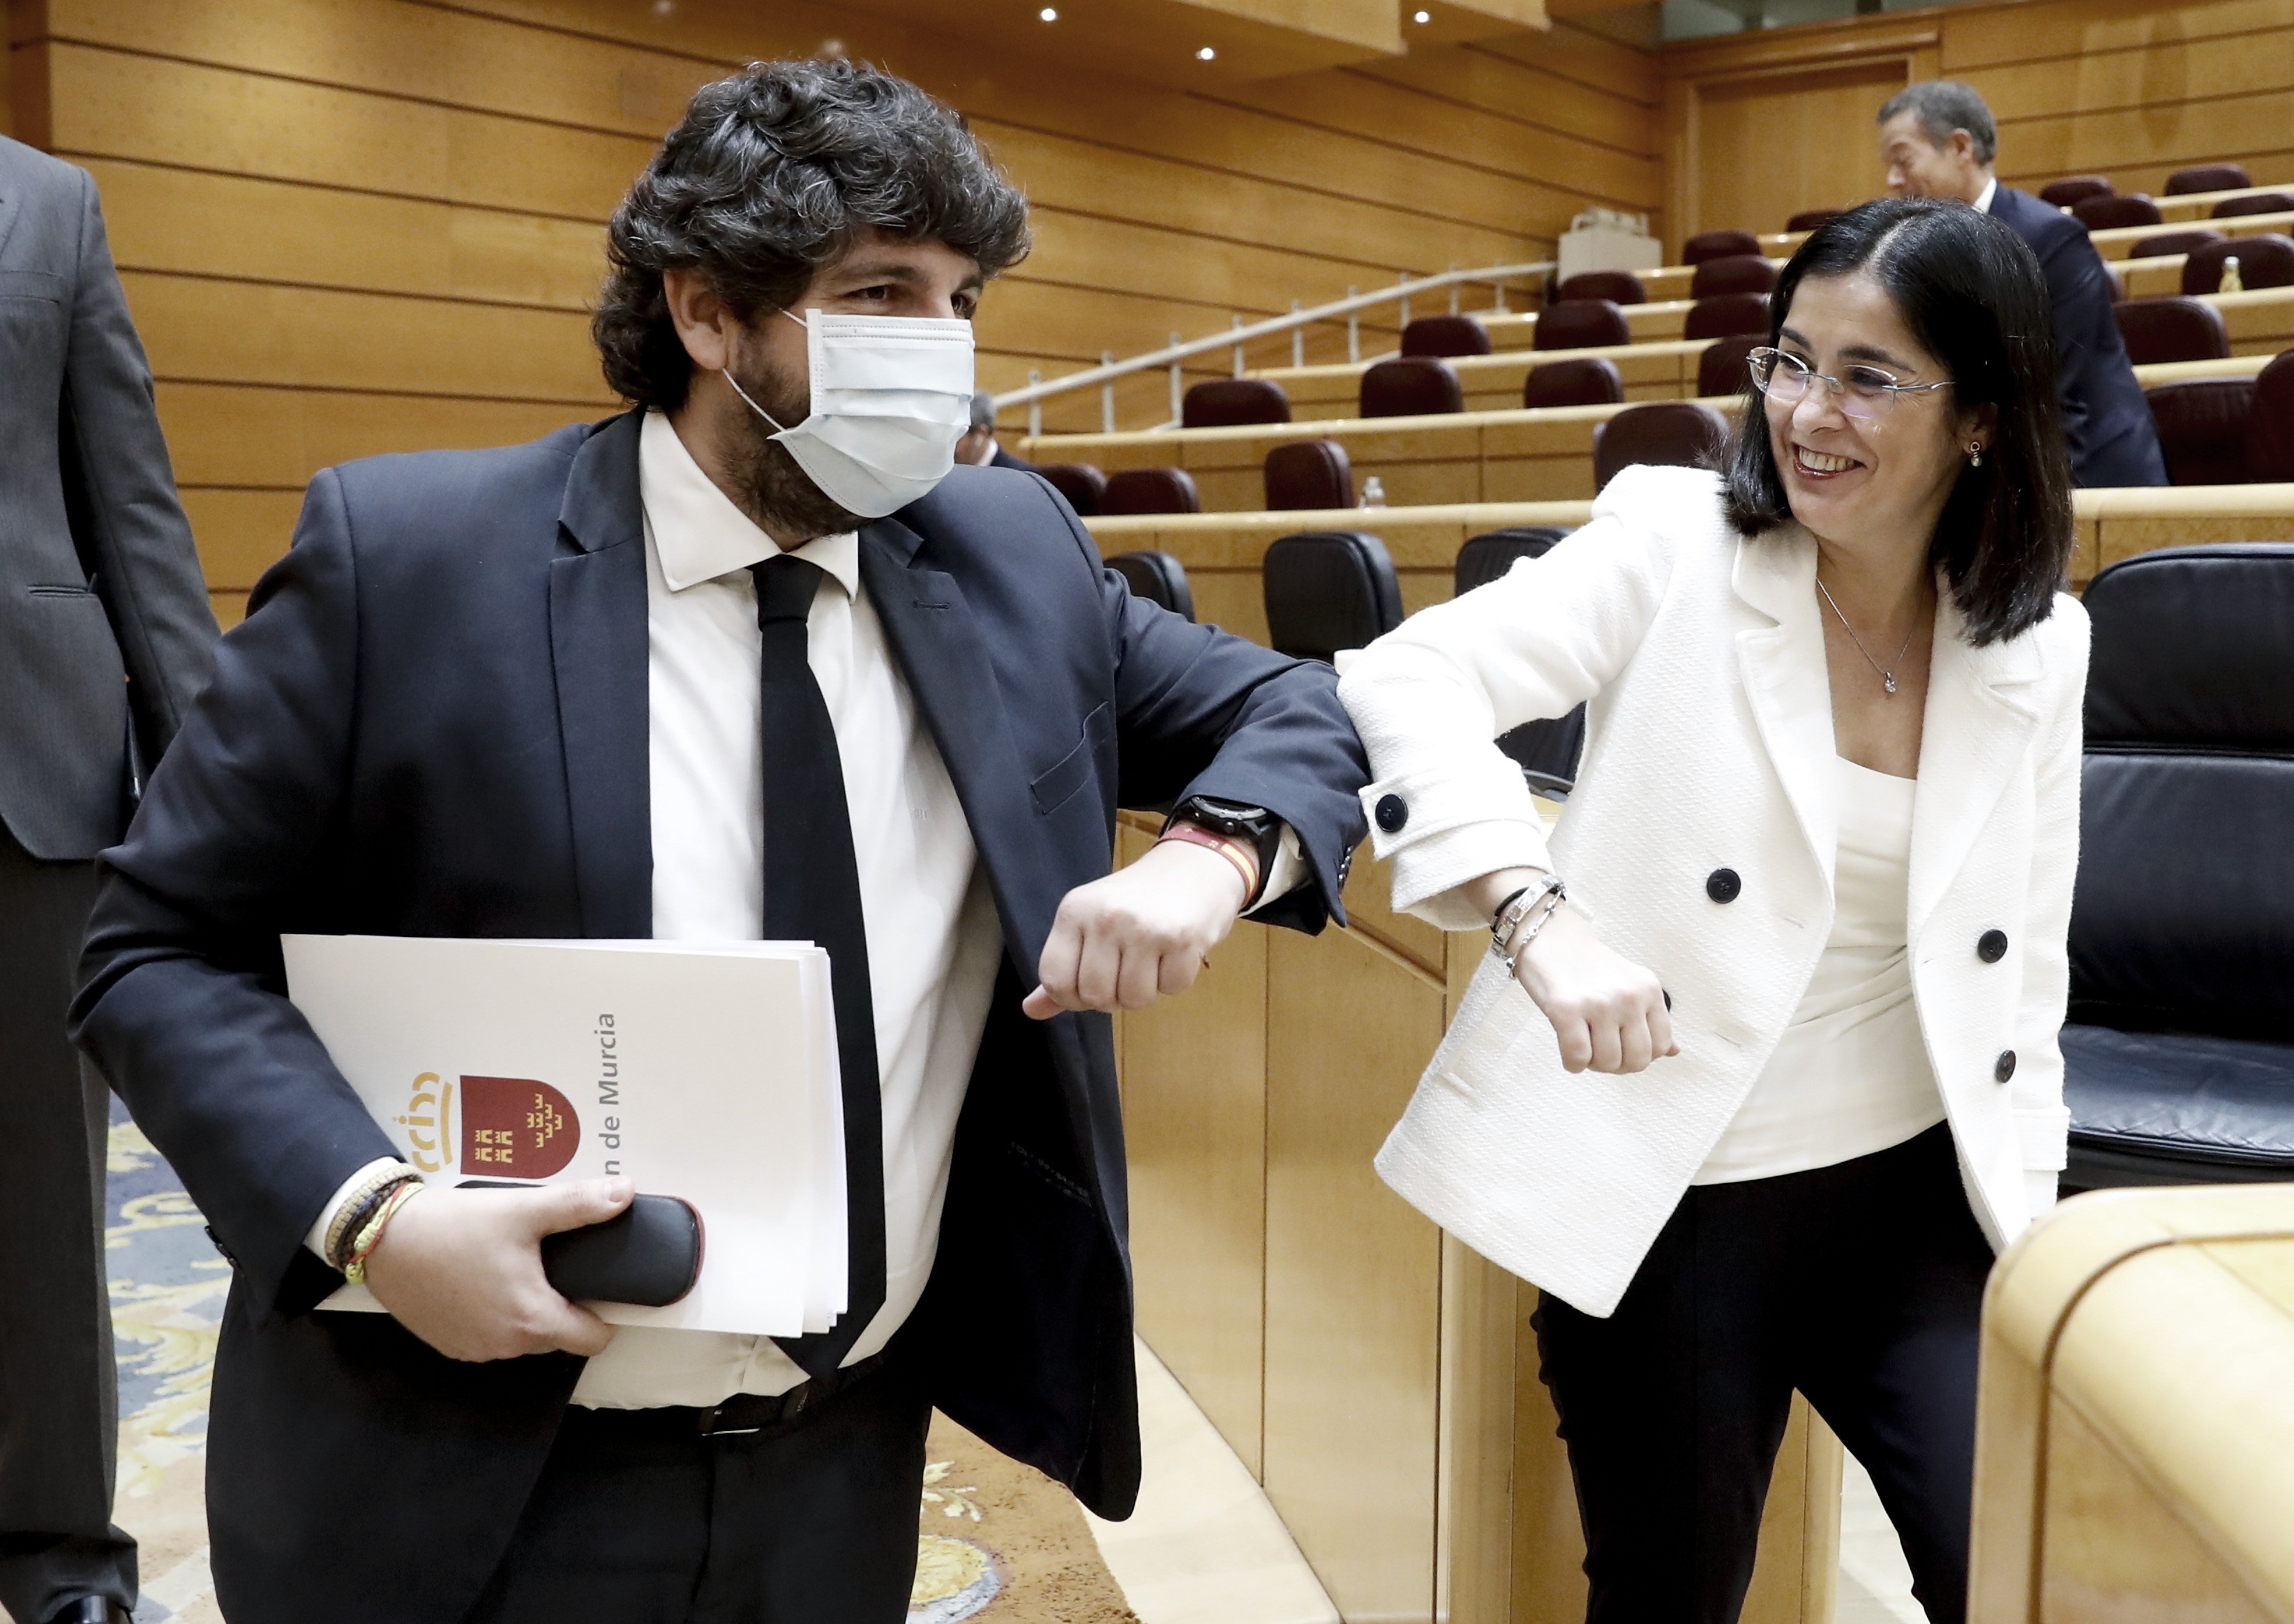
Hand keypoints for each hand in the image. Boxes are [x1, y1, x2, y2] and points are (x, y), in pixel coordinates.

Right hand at [361, 1176, 631, 1361]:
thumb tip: (624, 1193)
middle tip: (553, 1265)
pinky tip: (485, 1281)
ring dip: (527, 1312)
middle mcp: (504, 1346)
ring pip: (522, 1338)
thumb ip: (579, 1204)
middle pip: (558, 1337)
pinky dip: (494, 1316)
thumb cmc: (456, 1226)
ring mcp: (473, 1350)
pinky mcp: (447, 1345)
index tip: (598, 1286)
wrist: (383, 1237)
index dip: (605, 1316)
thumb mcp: (524, 1209)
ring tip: (519, 1268)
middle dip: (563, 1307)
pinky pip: (488, 1337)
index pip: (593, 1339)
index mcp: (532, 1320)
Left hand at [1023, 838, 1246, 1017]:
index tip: (1089, 985)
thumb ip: (1062, 967)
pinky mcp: (1182, 938)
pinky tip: (1175, 953)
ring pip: (1134, 1000)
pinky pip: (1172, 989)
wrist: (1195, 864)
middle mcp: (1105, 917)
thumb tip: (1031, 1011)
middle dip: (1113, 997)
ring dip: (1146, 991)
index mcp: (1074, 911)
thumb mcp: (1090, 922)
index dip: (1071, 997)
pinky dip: (1175, 980)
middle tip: (1127, 970)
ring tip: (1151, 961)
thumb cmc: (1138, 900)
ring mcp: (1144, 928)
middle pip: (1095, 996)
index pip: (1055, 980)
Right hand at [1510, 905, 1678, 1074]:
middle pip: (1638, 1061)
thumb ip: (1652, 1019)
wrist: (1549, 937)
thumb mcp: (1629, 985)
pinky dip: (1573, 1064)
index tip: (1622, 1047)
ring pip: (1608, 1063)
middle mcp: (1628, 996)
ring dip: (1593, 1064)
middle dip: (1617, 1065)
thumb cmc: (1586, 965)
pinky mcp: (1567, 1010)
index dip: (1639, 1055)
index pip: (1661, 1045)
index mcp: (1649, 989)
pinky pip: (1578, 1058)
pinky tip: (1568, 1051)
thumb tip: (1674, 1051)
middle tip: (1600, 1051)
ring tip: (1583, 1046)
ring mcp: (1599, 1003)